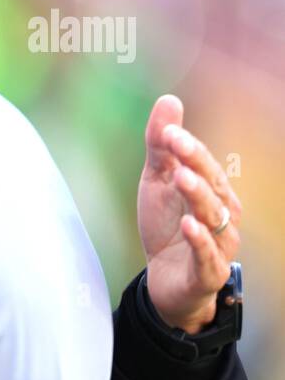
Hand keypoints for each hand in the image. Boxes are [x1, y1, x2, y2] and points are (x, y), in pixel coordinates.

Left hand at [137, 95, 241, 333]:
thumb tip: (169, 99)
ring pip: (213, 218)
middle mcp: (222, 214)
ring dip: (198, 197)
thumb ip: (161, 146)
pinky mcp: (208, 272)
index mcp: (213, 190)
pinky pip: (208, 255)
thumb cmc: (167, 226)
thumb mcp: (157, 182)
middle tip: (175, 145)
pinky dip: (199, 240)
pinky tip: (189, 225)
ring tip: (182, 179)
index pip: (203, 164)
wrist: (166, 280)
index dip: (188, 148)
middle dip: (195, 164)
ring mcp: (219, 244)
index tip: (168, 132)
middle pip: (212, 186)